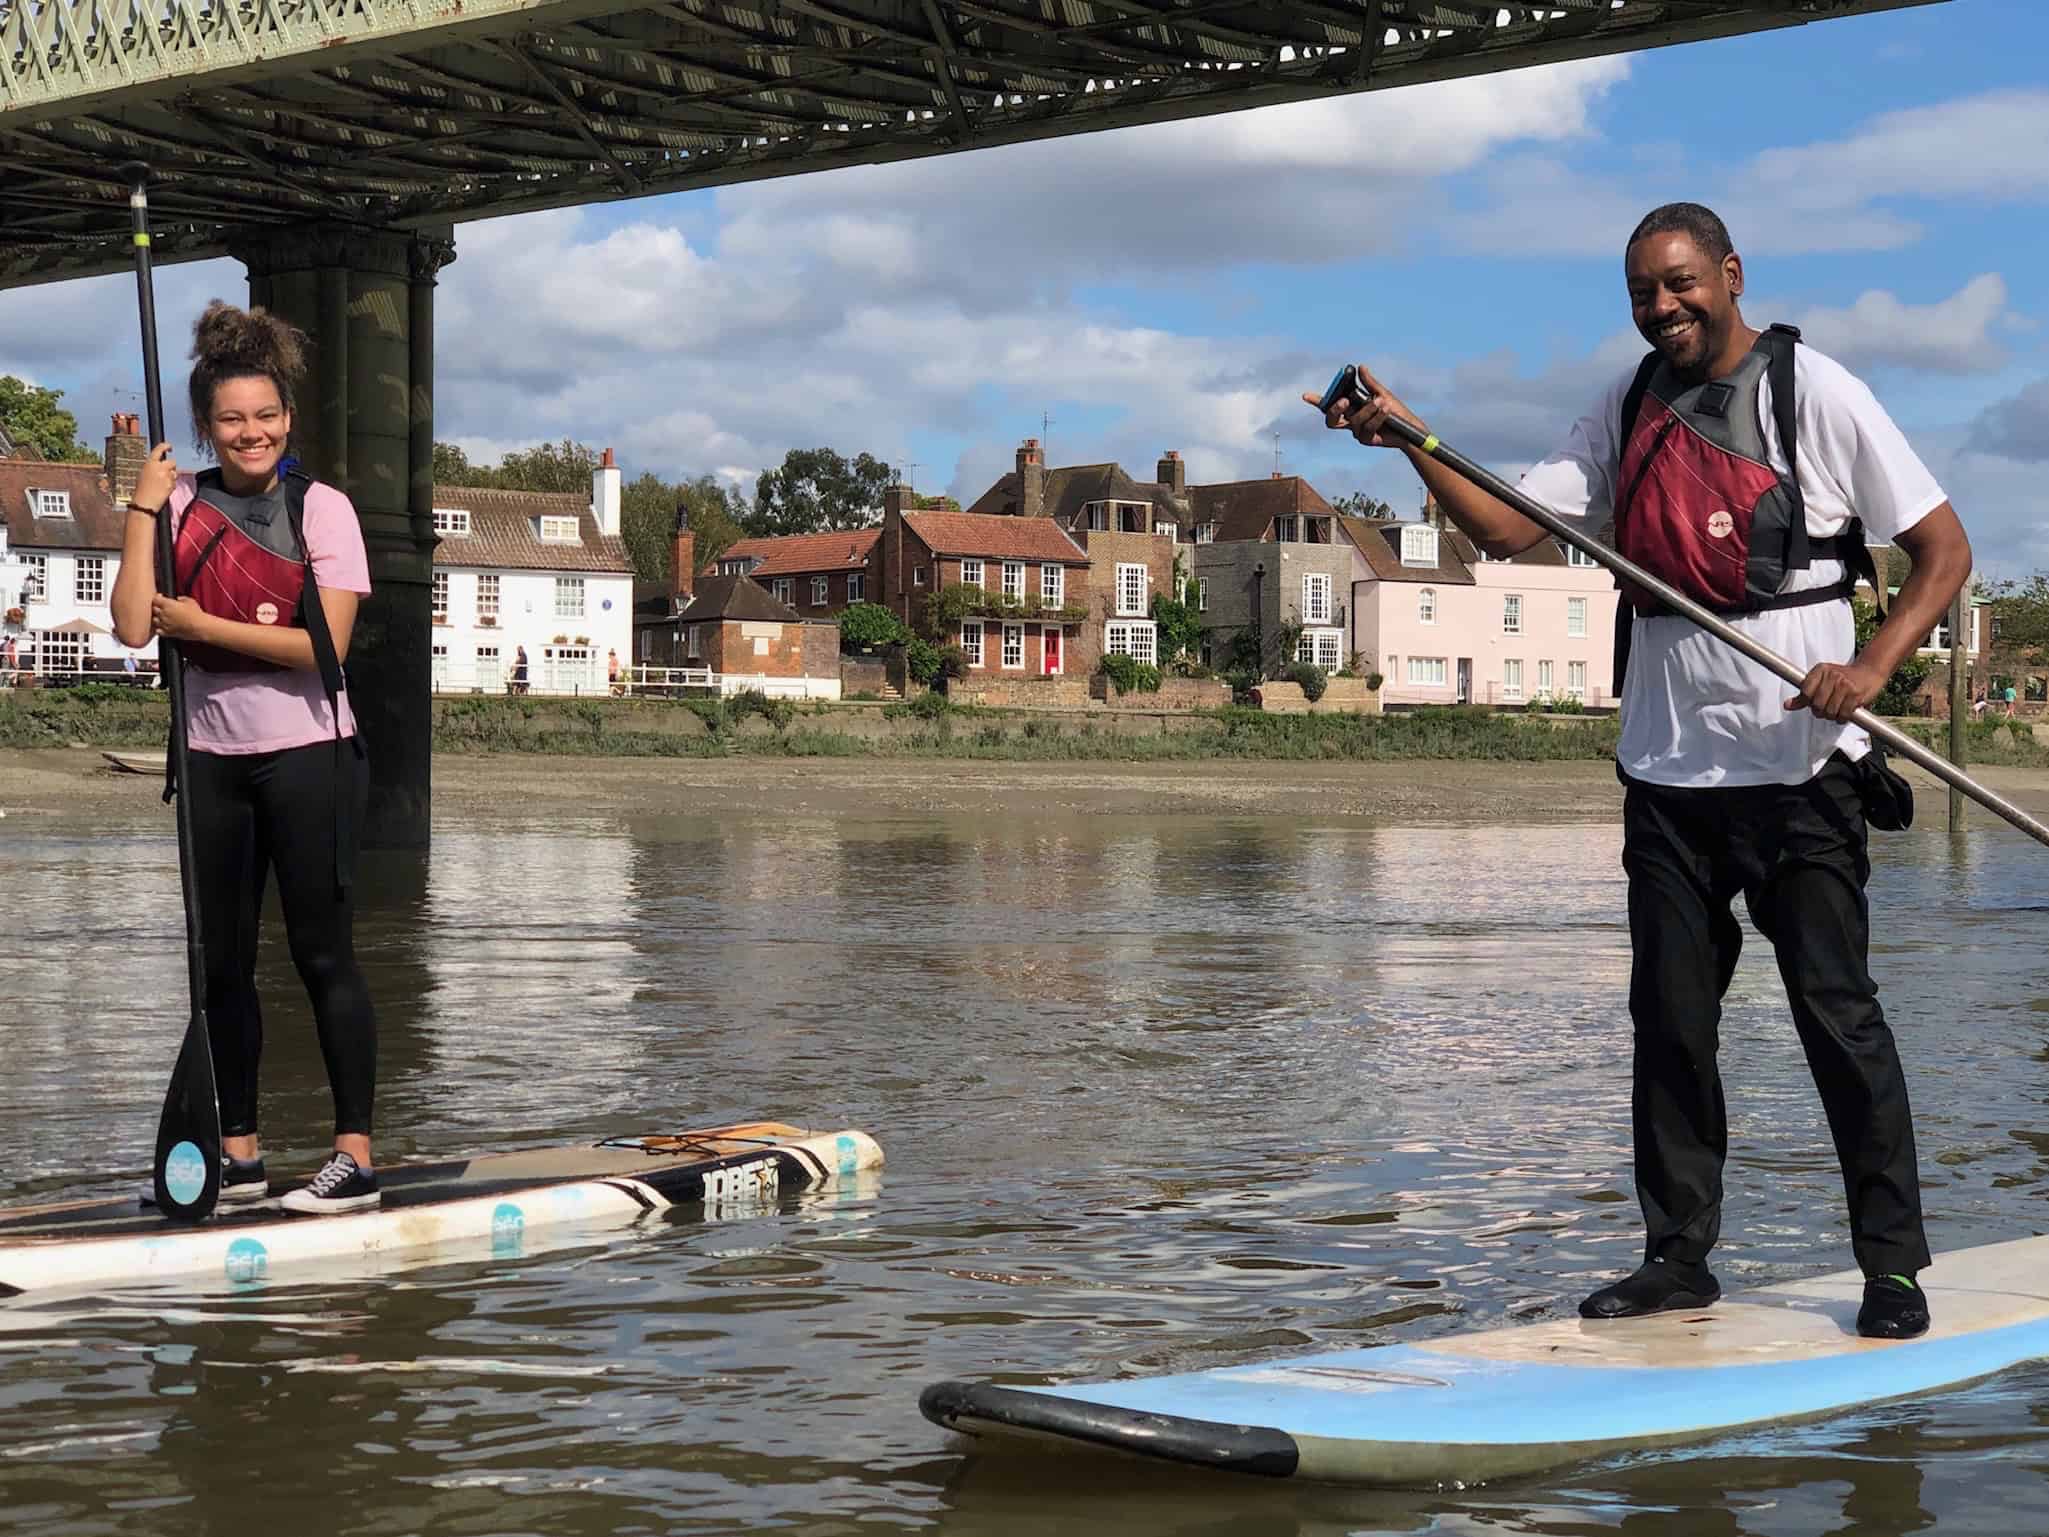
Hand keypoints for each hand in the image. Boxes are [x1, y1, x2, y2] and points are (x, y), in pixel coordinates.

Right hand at [131, 443, 177, 512]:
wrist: (144, 503)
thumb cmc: (141, 490)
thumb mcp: (143, 473)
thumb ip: (152, 467)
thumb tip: (160, 464)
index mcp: (150, 463)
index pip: (159, 449)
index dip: (166, 446)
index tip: (169, 447)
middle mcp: (159, 467)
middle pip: (172, 462)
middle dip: (171, 467)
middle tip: (165, 473)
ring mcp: (167, 476)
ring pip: (175, 472)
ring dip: (171, 476)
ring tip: (162, 484)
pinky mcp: (172, 484)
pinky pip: (175, 482)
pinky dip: (171, 484)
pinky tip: (164, 489)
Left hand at [150, 594, 213, 643]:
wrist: (200, 627)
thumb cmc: (196, 614)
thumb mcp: (191, 601)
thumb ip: (182, 598)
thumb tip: (179, 599)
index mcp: (168, 605)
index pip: (155, 599)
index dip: (157, 598)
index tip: (161, 597)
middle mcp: (164, 614)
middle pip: (153, 609)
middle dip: (157, 607)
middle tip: (163, 607)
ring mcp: (164, 624)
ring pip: (154, 620)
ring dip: (158, 618)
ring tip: (164, 618)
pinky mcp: (167, 633)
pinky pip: (158, 631)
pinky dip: (160, 629)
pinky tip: (165, 627)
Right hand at [1300, 363, 1425, 448]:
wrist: (1410, 430)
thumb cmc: (1396, 412)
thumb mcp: (1382, 393)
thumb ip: (1369, 383)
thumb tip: (1361, 367)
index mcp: (1352, 408)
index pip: (1330, 405)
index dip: (1317, 402)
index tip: (1306, 396)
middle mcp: (1351, 421)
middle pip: (1331, 419)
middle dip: (1335, 409)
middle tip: (1345, 400)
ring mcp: (1357, 432)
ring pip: (1354, 421)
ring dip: (1368, 409)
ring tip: (1381, 401)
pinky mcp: (1366, 440)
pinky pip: (1367, 428)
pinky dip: (1377, 417)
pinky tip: (1386, 410)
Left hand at [1785, 659, 1885, 721]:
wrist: (1870, 672)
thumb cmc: (1843, 678)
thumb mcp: (1821, 681)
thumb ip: (1804, 695)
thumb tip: (1787, 705)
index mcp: (1820, 670)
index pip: (1805, 692)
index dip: (1809, 702)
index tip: (1815, 702)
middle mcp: (1832, 675)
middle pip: (1816, 704)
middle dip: (1820, 712)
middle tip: (1826, 709)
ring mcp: (1844, 684)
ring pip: (1829, 711)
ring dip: (1832, 716)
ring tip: (1836, 711)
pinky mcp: (1855, 694)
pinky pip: (1843, 714)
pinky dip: (1842, 718)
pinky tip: (1845, 713)